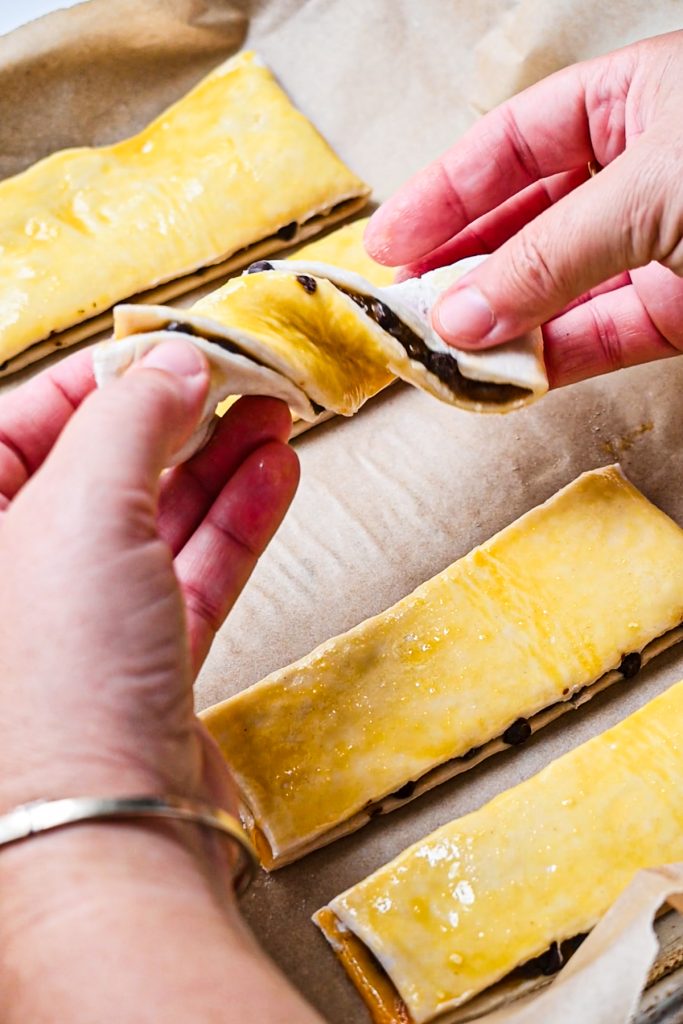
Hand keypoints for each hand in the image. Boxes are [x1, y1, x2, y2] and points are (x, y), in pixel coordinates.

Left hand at [0, 340, 297, 812]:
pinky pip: (192, 572)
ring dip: (220, 462)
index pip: (30, 418)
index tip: (178, 348)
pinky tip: (272, 475)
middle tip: (242, 376)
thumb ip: (130, 419)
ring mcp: (80, 622)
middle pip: (102, 467)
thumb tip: (175, 362)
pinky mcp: (144, 661)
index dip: (109, 375)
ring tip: (274, 415)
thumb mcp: (83, 510)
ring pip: (157, 518)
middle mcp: (14, 576)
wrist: (106, 834)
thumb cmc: (52, 682)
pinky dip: (236, 521)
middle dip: (178, 417)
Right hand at [366, 30, 682, 387]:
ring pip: (558, 290)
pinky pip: (599, 338)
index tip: (388, 241)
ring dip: (498, 326)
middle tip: (405, 307)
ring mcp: (657, 247)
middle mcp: (637, 175)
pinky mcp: (678, 315)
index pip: (512, 141)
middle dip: (462, 267)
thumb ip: (549, 254)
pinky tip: (500, 377)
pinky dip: (549, 363)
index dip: (443, 191)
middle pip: (524, 222)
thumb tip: (459, 316)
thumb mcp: (648, 187)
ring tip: (440, 351)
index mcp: (633, 101)